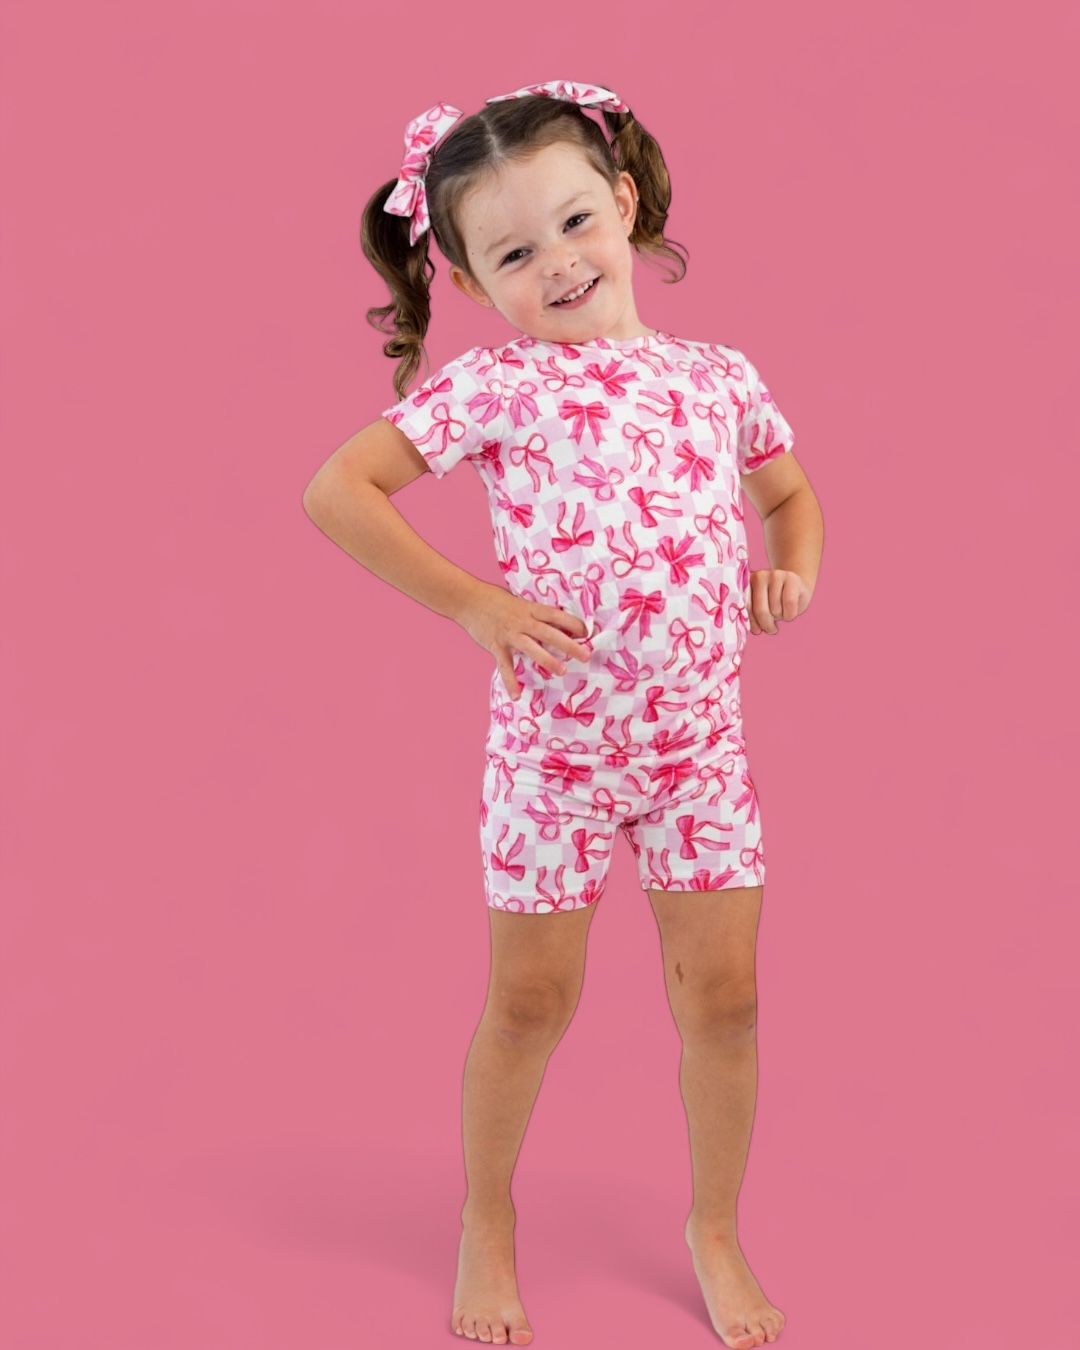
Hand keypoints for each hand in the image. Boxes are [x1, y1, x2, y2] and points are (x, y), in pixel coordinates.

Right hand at [457, 581, 590, 699]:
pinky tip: (517, 695)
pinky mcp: (496, 646)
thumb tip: (556, 624)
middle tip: (585, 655)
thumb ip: (535, 614)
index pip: (556, 615)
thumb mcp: (519, 602)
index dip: (573, 623)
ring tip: (562, 671)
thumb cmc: (495, 600)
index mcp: (530, 608)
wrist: (468, 600)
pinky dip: (510, 681)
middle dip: (569, 644)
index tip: (587, 633)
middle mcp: (522, 621)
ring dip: (548, 660)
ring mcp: (509, 634)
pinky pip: (505, 666)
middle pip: (549, 632)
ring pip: (531, 648)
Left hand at [747, 569, 811, 634]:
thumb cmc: (775, 601)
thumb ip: (753, 614)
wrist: (797, 586)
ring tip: (780, 614)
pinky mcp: (792, 579)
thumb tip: (755, 630)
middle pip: (760, 610)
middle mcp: (760, 576)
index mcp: (747, 583)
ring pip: (775, 609)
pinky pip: (789, 603)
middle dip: (766, 624)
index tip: (757, 630)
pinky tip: (789, 614)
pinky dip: (790, 614)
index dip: (752, 622)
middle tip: (771, 629)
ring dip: (779, 617)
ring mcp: (776, 575)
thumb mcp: (760, 606)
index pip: (746, 607)